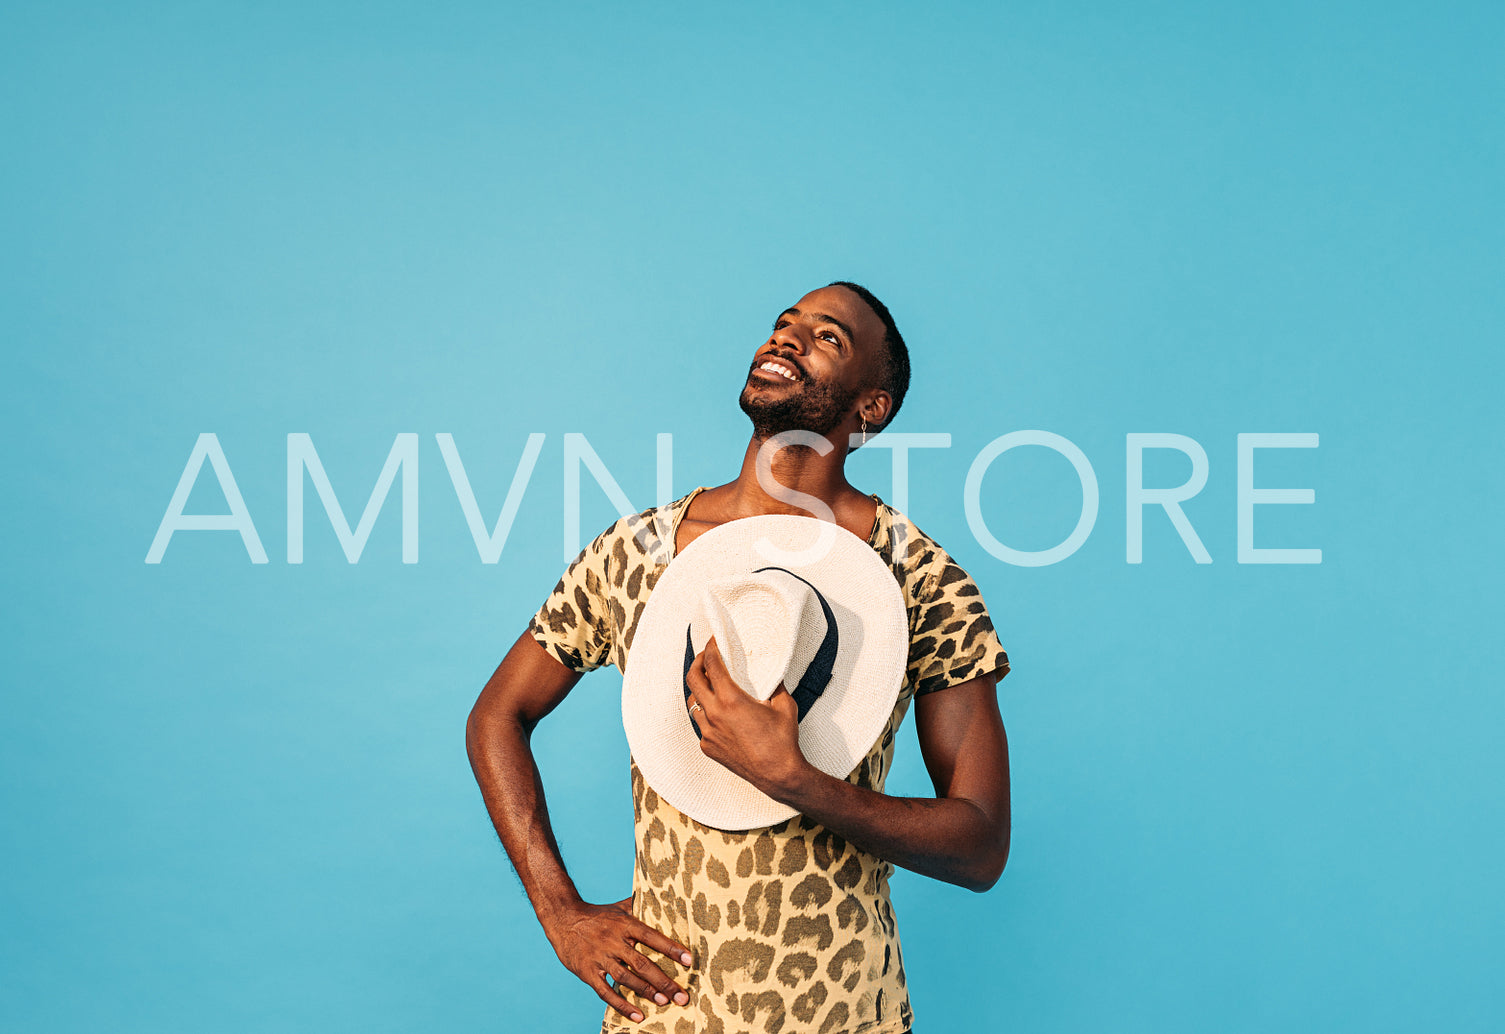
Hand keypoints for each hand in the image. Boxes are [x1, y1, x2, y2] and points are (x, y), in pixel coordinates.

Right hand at [544, 897, 693, 1022]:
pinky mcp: (588, 972)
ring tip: (664, 1002)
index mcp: (624, 924)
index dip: (670, 948)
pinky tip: (637, 1015)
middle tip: (681, 995)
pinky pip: (605, 992)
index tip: (688, 960)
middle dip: (664, 980)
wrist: (562, 918)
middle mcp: (614, 941)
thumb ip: (640, 906)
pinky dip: (621, 1005)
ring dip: (646, 991)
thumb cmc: (597, 914)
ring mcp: (600, 958)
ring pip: (626, 978)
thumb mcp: (619, 907)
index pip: (652, 936)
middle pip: (642, 962)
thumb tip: (662, 897)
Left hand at [684, 636, 811, 799]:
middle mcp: (714, 714)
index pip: (711, 665)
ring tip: (711, 686)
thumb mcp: (785, 705)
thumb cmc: (782, 742)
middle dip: (697, 663)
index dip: (710, 648)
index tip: (714, 642)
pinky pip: (701, 725)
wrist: (777, 774)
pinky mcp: (708, 747)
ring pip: (693, 703)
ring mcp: (708, 732)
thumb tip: (772, 673)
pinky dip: (707, 715)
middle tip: (705, 658)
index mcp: (731, 700)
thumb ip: (776, 685)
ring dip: (700, 691)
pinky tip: (720, 715)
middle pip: (692, 679)